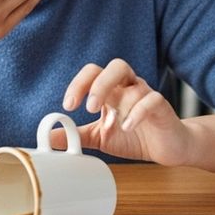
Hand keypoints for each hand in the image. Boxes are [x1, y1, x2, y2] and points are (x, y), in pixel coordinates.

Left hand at [54, 59, 192, 165]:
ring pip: (135, 83)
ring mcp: (146, 96)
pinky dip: (138, 112)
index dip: (79, 84)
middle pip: (116, 67)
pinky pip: (152, 100)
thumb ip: (76, 134)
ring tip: (113, 122)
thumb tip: (48, 136)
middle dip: (100, 84)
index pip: (93, 73)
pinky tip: (128, 127)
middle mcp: (129, 88)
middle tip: (89, 107)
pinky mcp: (161, 108)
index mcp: (112, 90)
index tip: (68, 106)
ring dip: (121, 100)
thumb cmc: (135, 136)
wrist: (167, 147)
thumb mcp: (99, 137)